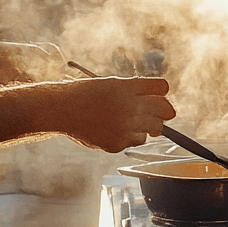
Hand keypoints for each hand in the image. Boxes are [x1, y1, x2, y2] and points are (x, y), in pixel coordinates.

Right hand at [59, 76, 174, 152]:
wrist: (62, 109)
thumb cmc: (86, 94)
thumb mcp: (112, 84)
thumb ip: (135, 92)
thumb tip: (163, 108)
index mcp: (127, 86)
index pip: (162, 87)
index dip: (161, 92)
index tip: (157, 96)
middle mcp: (129, 105)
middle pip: (165, 110)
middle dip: (162, 112)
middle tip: (153, 114)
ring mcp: (124, 126)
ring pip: (155, 129)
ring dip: (146, 125)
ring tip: (127, 120)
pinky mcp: (119, 142)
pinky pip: (137, 140)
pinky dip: (129, 136)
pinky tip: (113, 129)